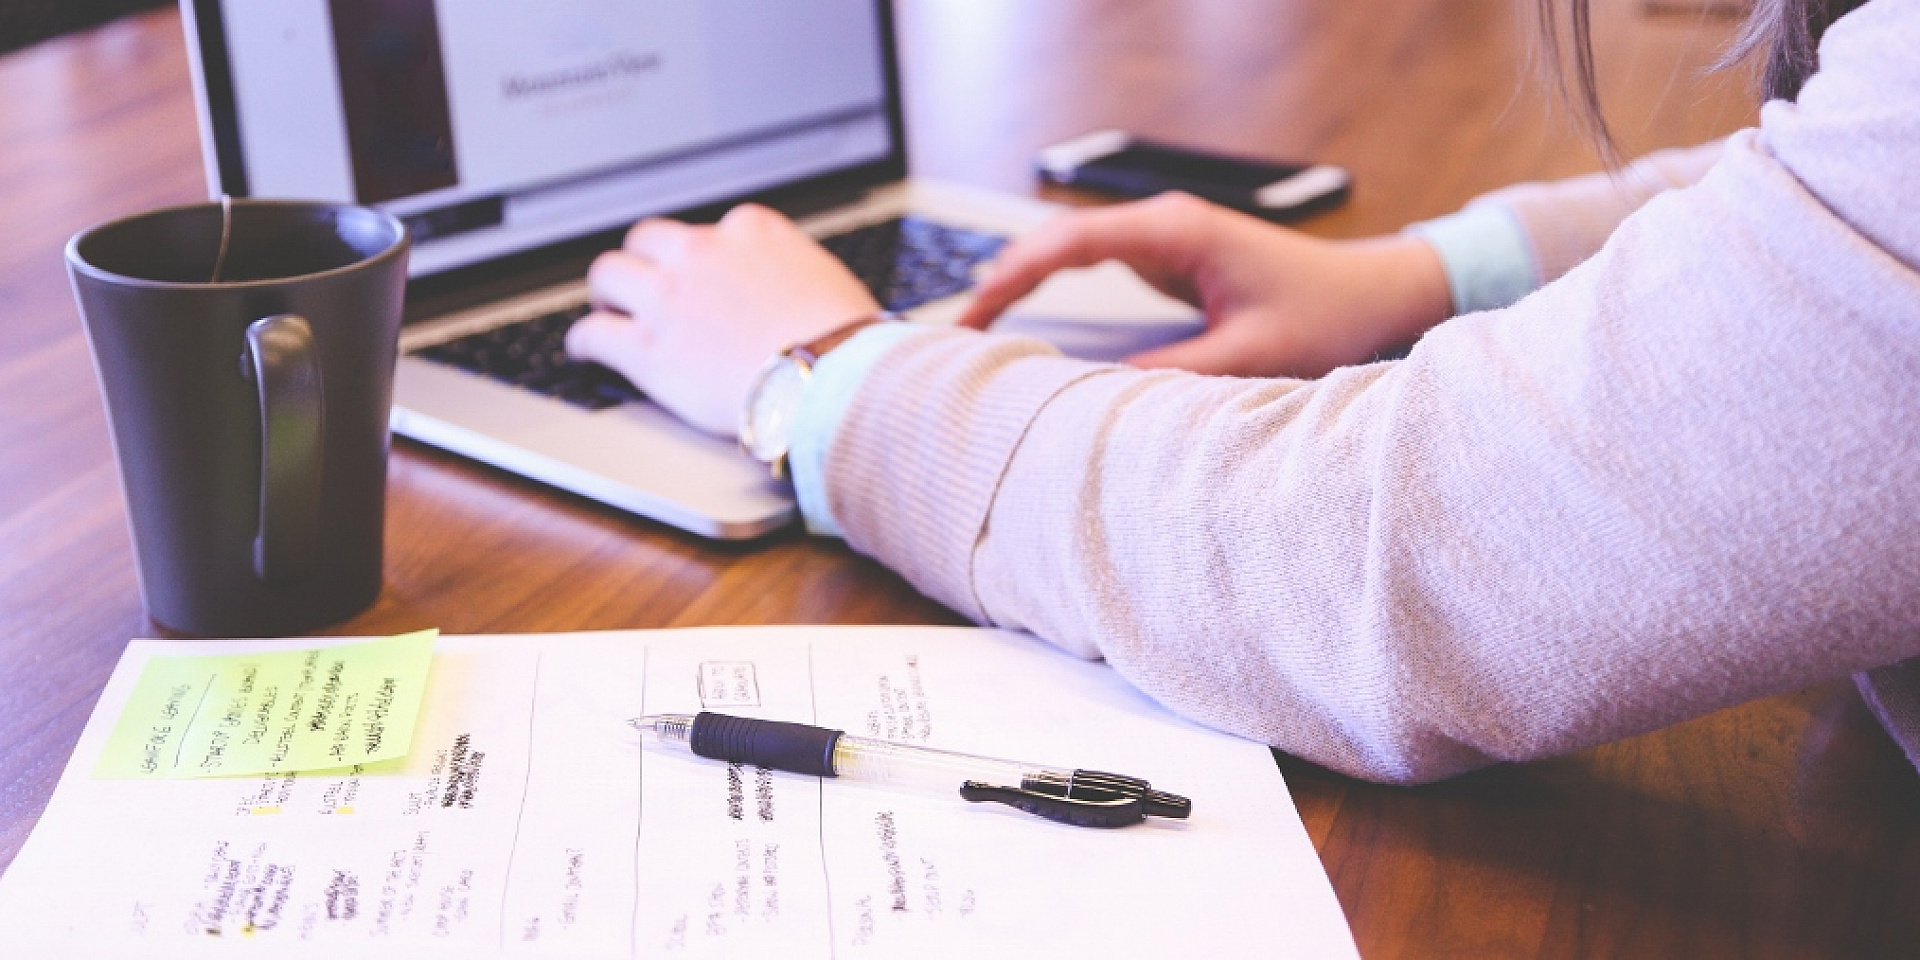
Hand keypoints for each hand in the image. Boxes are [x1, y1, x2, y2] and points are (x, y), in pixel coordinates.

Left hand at [566, 204, 880, 436]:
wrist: (832, 380)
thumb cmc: (847, 342)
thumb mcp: (826, 280)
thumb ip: (792, 273)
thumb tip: (794, 292)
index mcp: (751, 230)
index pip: (708, 230)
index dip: (698, 257)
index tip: (697, 274)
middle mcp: (702, 252)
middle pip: (647, 239)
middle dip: (642, 261)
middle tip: (641, 285)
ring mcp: (670, 298)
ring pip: (609, 274)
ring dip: (606, 292)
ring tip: (607, 309)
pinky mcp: (648, 349)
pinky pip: (594, 334)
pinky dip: (584, 341)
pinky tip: (585, 350)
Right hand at [959, 193, 1452, 377]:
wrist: (1374, 294)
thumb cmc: (1326, 315)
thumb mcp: (1248, 356)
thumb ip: (1172, 375)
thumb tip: (1094, 398)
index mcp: (1177, 232)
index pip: (1070, 243)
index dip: (1012, 276)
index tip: (971, 315)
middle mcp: (1164, 225)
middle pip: (1056, 241)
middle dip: (1001, 280)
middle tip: (954, 334)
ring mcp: (1164, 239)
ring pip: (1069, 252)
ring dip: (1023, 284)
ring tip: (974, 332)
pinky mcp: (1169, 259)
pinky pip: (1093, 267)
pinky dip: (1053, 290)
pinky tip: (1025, 320)